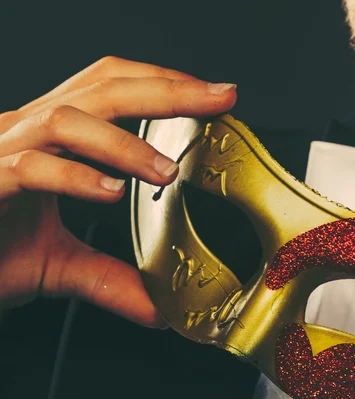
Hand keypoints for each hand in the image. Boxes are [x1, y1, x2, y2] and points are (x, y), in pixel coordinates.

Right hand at [0, 56, 236, 326]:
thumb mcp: (57, 265)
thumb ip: (108, 277)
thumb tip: (160, 308)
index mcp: (48, 139)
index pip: (110, 88)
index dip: (162, 83)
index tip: (213, 96)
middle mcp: (25, 132)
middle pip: (102, 87)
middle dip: (167, 89)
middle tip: (218, 98)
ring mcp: (2, 152)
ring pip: (68, 119)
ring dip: (125, 142)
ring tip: (166, 171)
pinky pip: (30, 167)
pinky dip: (75, 177)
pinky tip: (110, 194)